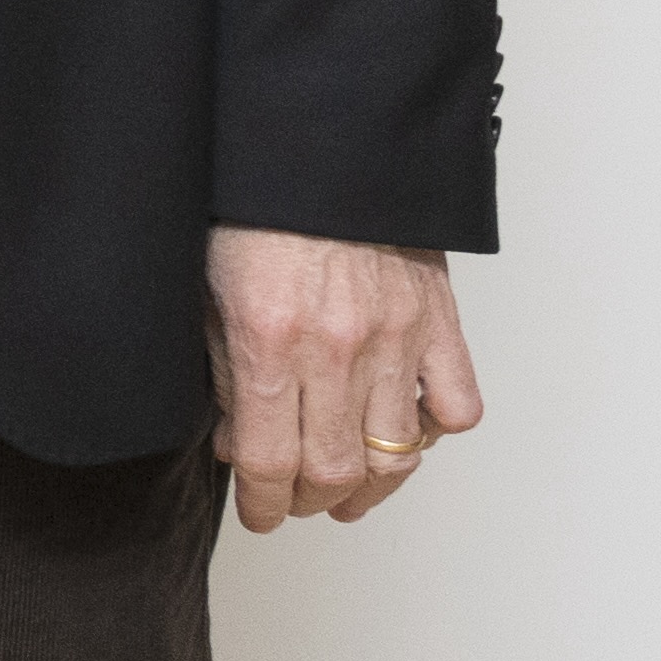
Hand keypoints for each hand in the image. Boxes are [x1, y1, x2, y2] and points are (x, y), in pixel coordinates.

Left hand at [208, 226, 484, 531]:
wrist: (319, 144)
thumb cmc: (251, 206)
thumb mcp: (206, 289)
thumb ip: (219, 372)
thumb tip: (237, 445)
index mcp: (267, 340)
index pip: (269, 460)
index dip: (263, 503)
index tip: (259, 515)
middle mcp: (335, 348)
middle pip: (333, 469)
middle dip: (309, 501)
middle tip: (297, 503)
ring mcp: (395, 338)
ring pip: (397, 453)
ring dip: (370, 487)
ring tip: (347, 493)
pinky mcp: (438, 321)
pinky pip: (455, 406)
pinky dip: (433, 431)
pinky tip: (403, 430)